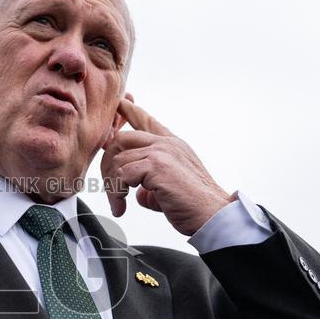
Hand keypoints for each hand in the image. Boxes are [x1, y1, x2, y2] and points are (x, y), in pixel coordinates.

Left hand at [100, 96, 233, 235]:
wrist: (212, 215)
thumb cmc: (193, 205)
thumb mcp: (169, 187)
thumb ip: (151, 182)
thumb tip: (138, 191)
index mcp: (172, 145)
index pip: (147, 121)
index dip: (130, 111)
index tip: (120, 103)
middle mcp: (167, 143)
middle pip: (121, 139)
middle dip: (107, 165)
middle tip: (110, 190)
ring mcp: (162, 152)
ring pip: (118, 160)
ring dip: (112, 186)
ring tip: (119, 206)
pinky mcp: (157, 165)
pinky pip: (121, 175)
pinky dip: (117, 193)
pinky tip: (123, 207)